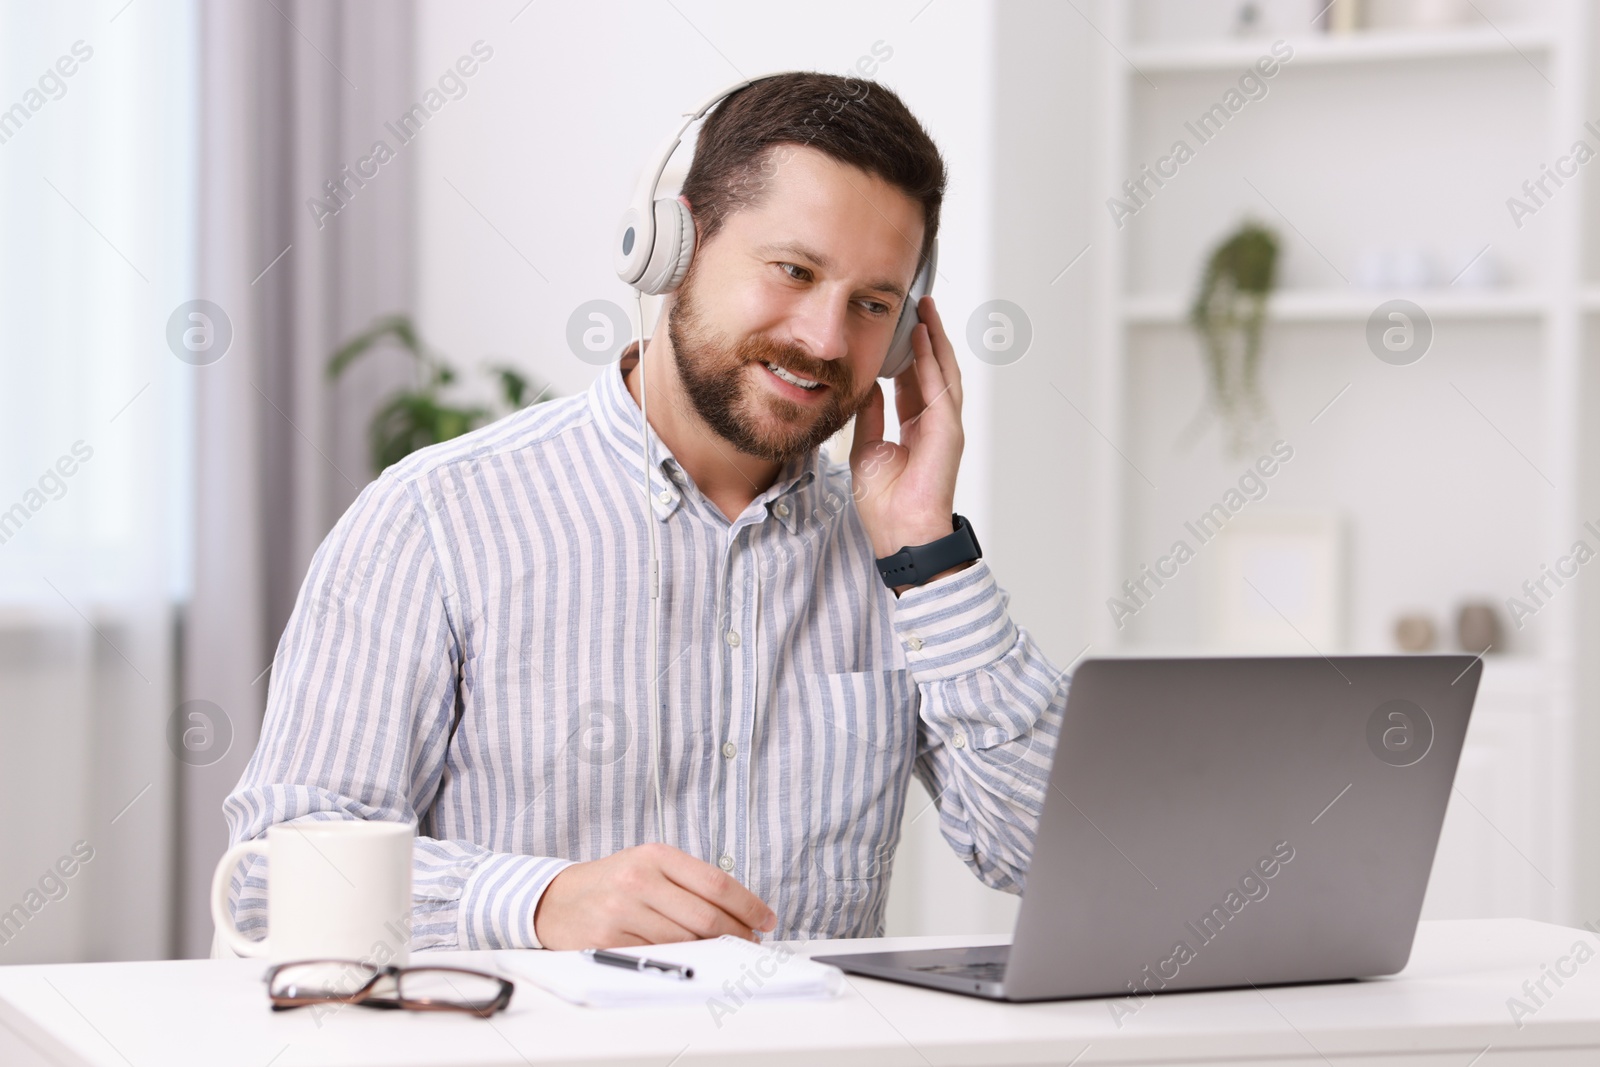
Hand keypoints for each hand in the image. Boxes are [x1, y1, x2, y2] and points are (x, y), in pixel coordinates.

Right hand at [532, 843, 777, 949]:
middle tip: (750, 940)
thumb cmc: (613, 882)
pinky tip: (693, 957)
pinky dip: (682, 959)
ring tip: (725, 949)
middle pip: (705, 916)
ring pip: (686, 941)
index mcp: (655, 855)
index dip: (747, 904)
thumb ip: (689, 881)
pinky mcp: (609, 941)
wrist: (557, 900)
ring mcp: (622, 911)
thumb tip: (739, 910)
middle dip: (737, 933)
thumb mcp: (649, 864)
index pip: (715, 882)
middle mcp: (639, 880)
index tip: (766, 918)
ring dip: (713, 950)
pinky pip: (659, 956)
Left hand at [850, 296, 965, 565]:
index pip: (914, 382)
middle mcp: (934, 424)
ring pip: (943, 371)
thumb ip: (869, 416)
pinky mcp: (948, 431)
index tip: (899, 328)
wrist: (899, 532)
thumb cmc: (886, 503)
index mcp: (916, 430)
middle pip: (933, 370)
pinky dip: (934, 360)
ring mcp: (944, 426)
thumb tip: (866, 385)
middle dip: (926, 337)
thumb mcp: (866, 449)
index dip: (907, 354)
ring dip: (935, 339)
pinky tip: (924, 337)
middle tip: (918, 306)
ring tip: (925, 310)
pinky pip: (941, 387)